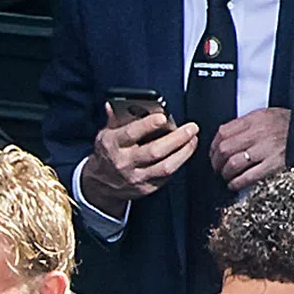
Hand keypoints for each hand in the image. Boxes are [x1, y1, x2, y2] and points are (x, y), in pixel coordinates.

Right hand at [81, 108, 198, 216]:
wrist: (101, 185)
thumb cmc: (108, 154)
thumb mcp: (106, 135)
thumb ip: (115, 119)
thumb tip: (113, 105)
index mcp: (113, 145)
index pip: (131, 134)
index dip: (148, 125)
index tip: (163, 117)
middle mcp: (125, 162)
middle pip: (155, 151)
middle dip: (177, 138)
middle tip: (191, 128)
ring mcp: (137, 177)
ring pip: (165, 166)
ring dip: (184, 152)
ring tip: (193, 139)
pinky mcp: (147, 187)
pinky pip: (167, 175)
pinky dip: (179, 162)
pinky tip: (185, 151)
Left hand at [210, 107, 289, 191]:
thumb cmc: (290, 126)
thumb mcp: (268, 116)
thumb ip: (247, 124)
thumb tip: (225, 138)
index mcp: (256, 118)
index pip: (223, 132)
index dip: (212, 146)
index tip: (212, 154)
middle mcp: (260, 132)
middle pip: (224, 149)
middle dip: (216, 162)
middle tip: (217, 168)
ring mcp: (268, 149)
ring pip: (233, 164)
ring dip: (225, 173)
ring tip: (226, 176)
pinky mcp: (275, 165)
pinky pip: (248, 177)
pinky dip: (237, 183)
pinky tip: (234, 184)